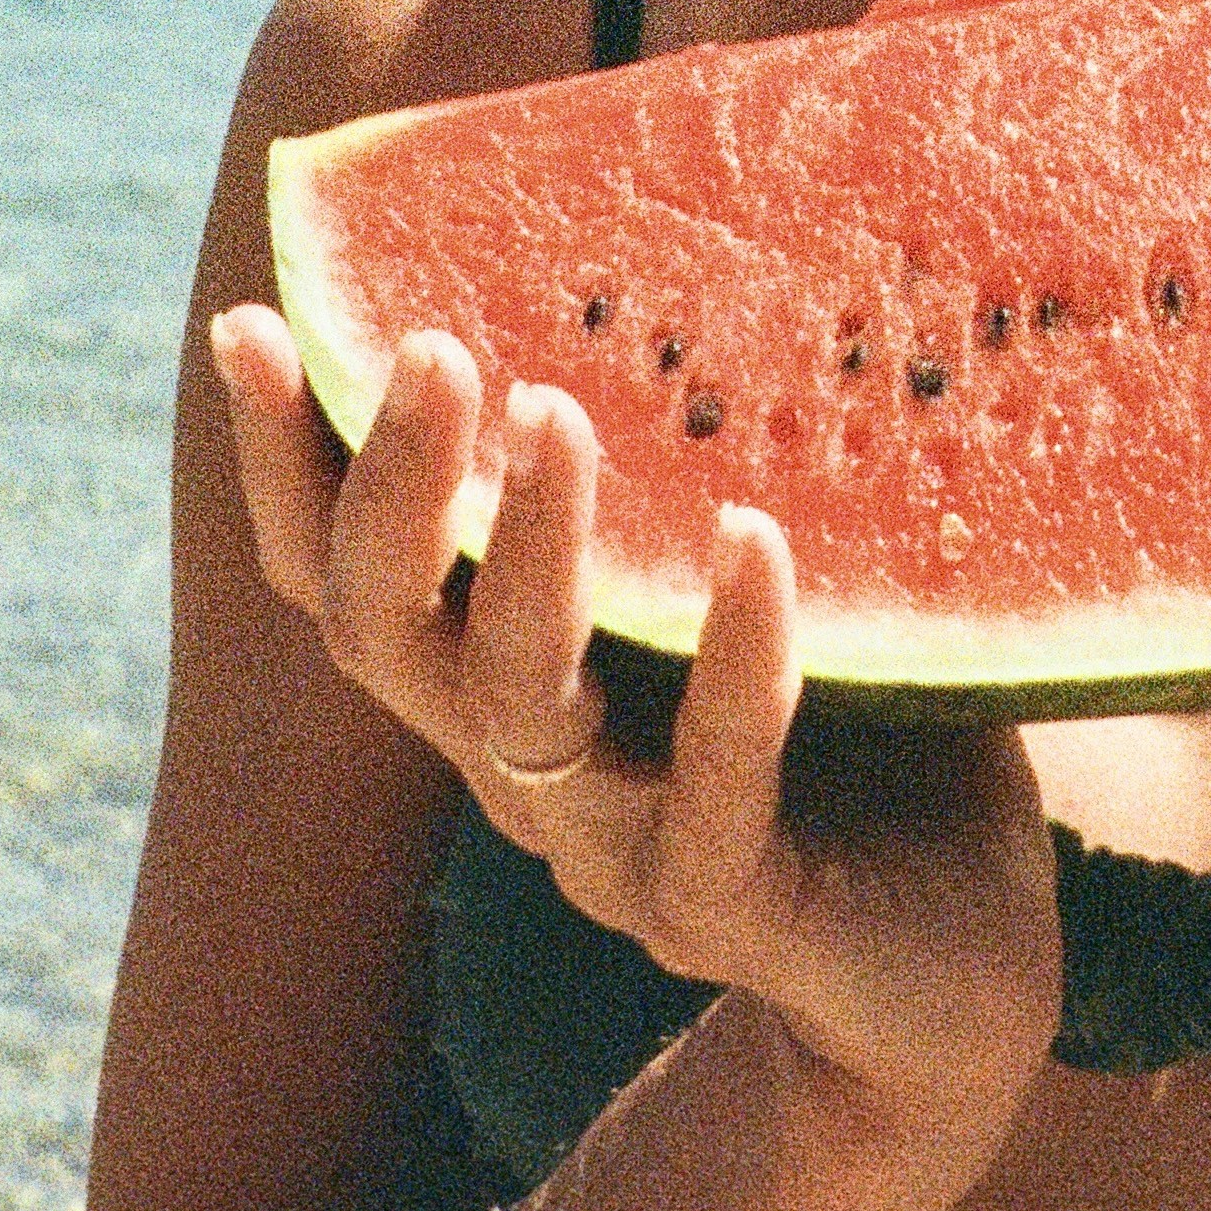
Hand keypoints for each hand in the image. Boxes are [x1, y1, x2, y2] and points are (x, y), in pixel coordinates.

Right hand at [224, 310, 1065, 1152]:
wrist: (959, 961)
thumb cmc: (861, 728)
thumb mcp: (757, 576)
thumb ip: (693, 460)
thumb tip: (667, 249)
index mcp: (500, 687)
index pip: (341, 579)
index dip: (281, 465)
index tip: (251, 318)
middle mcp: (524, 771)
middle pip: (386, 636)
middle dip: (391, 488)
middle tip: (430, 346)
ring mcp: (617, 850)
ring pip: (516, 704)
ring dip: (527, 554)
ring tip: (558, 411)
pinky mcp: (733, 907)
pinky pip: (717, 779)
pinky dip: (734, 655)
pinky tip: (755, 541)